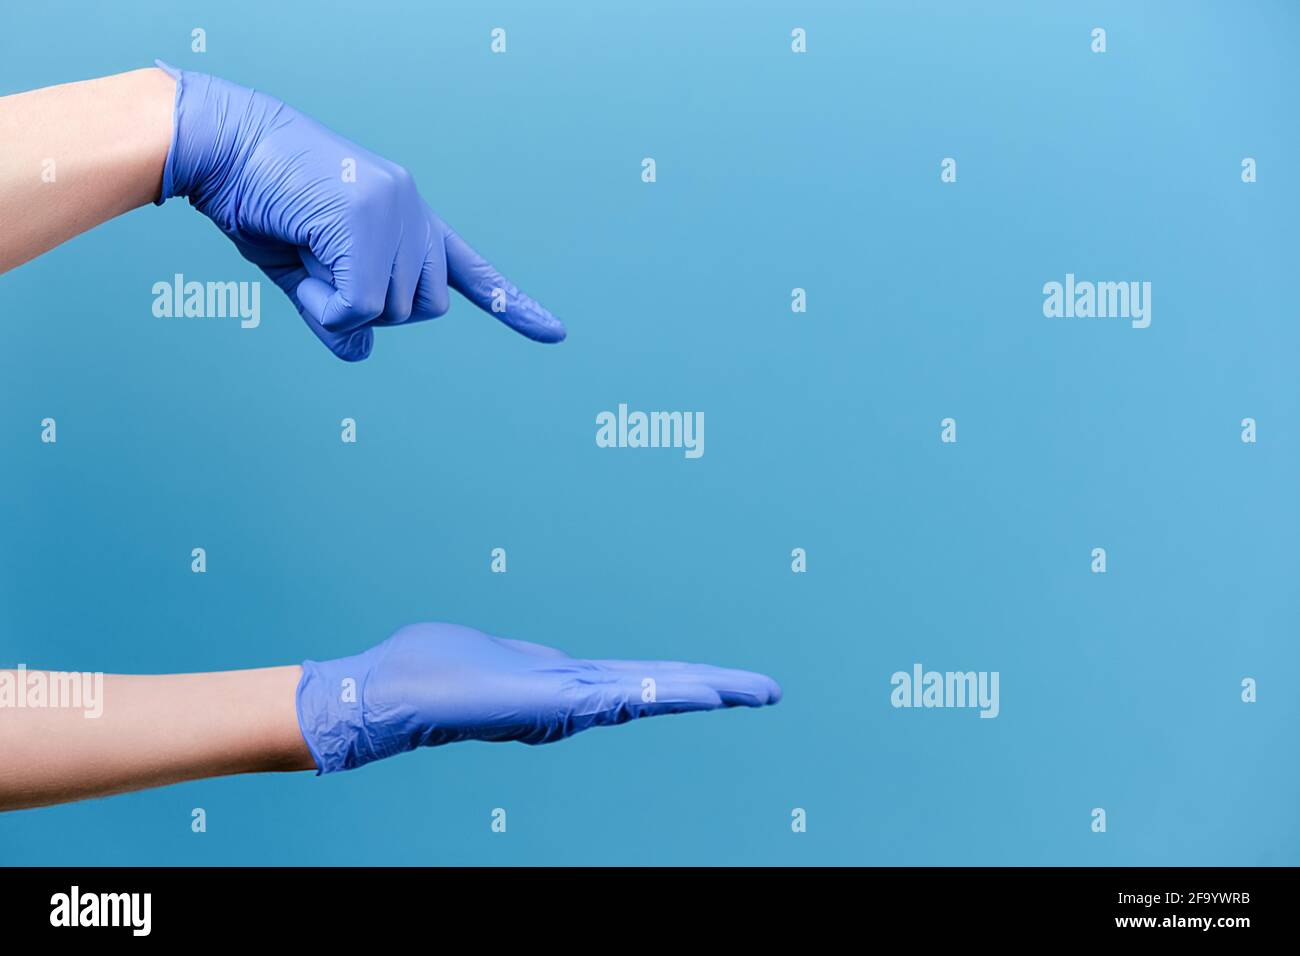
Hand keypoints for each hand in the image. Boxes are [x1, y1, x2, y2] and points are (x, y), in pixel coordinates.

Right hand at [154, 61, 564, 360]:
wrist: (222, 147)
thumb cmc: (259, 202)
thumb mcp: (305, 272)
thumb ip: (338, 313)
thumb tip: (361, 354)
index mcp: (409, 219)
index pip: (470, 270)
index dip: (510, 305)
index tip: (555, 333)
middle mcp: (415, 211)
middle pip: (424, 310)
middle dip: (373, 309)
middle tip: (322, 267)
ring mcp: (397, 211)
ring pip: (390, 311)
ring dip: (339, 302)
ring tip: (304, 248)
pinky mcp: (368, 218)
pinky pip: (358, 306)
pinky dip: (323, 304)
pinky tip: (301, 256)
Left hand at [295, 623, 781, 772]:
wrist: (384, 695)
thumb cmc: (429, 670)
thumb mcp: (496, 658)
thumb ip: (526, 667)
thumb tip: (537, 672)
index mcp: (564, 684)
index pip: (641, 682)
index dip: (686, 683)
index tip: (728, 684)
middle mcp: (572, 697)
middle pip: (659, 689)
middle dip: (717, 690)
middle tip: (771, 692)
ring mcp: (563, 702)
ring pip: (650, 694)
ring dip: (705, 691)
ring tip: (754, 692)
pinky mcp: (548, 703)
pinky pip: (619, 699)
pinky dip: (664, 697)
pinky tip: (697, 694)